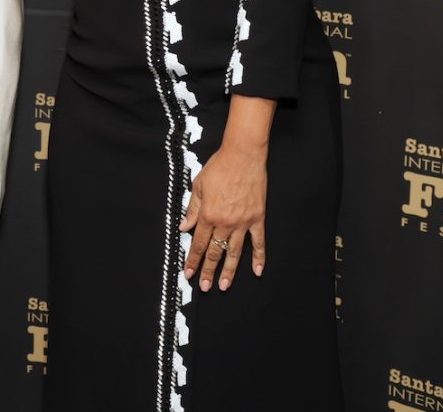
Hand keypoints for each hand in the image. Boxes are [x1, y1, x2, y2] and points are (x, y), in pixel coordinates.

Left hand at [179, 141, 268, 292]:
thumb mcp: (199, 186)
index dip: (193, 260)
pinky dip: (259, 257)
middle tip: (204, 287)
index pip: (199, 243)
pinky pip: (258, 242)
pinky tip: (257, 271)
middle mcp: (225, 222)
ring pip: (235, 252)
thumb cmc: (219, 167)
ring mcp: (243, 222)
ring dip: (229, 270)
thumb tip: (183, 227)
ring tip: (224, 286)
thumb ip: (192, 209)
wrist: (243, 155)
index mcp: (208, 214)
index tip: (188, 273)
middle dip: (208, 271)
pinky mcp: (257, 218)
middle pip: (215, 252)